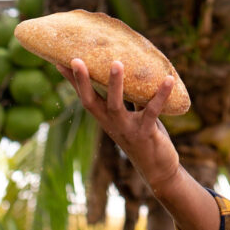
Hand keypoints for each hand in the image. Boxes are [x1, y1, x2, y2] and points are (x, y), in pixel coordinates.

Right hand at [58, 58, 180, 192]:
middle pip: (91, 102)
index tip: (60, 62)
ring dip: (115, 84)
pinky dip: (161, 95)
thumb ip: (133, 96)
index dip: (73, 81)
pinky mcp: (145, 133)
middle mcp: (111, 124)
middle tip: (76, 60)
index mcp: (106, 118)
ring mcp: (127, 129)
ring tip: (117, 62)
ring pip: (116, 106)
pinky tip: (168, 79)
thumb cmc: (145, 137)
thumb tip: (136, 69)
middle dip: (83, 81)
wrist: (158, 170)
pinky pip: (152, 111)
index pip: (85, 97)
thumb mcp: (135, 115)